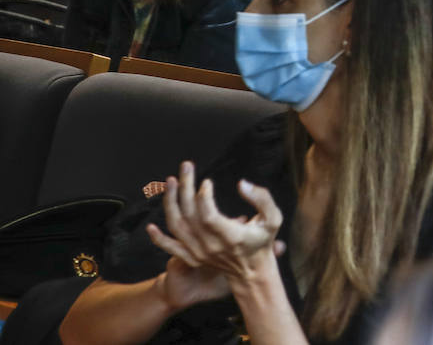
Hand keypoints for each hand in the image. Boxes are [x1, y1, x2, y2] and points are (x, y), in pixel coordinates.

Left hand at [146, 162, 283, 301]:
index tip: (207, 181)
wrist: (252, 273)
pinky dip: (158, 238)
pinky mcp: (192, 258)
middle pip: (190, 215)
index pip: (209, 216)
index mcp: (231, 237)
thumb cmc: (263, 242)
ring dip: (170, 203)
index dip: (204, 197)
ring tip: (170, 182)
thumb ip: (262, 199)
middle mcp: (211, 246)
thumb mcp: (274, 219)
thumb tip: (242, 184)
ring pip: (177, 226)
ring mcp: (199, 253)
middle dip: (185, 187)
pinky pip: (170, 247)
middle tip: (186, 167)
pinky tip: (150, 226)